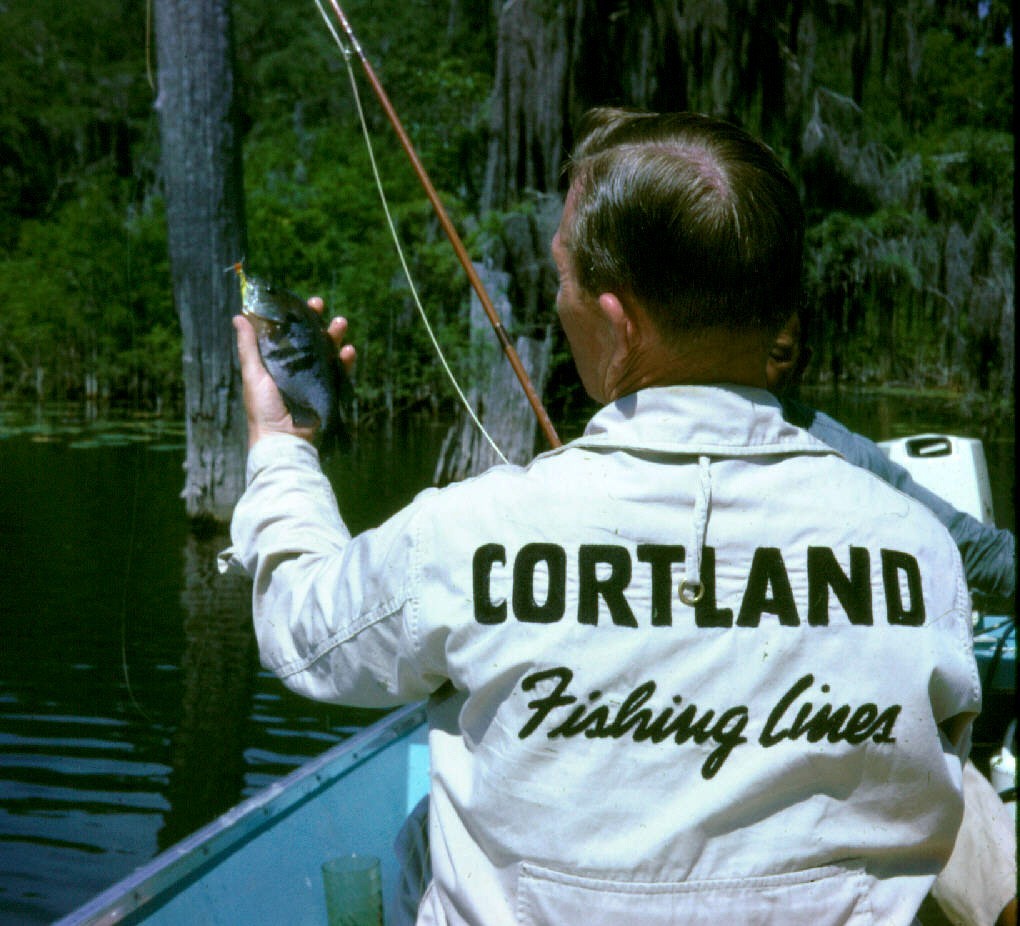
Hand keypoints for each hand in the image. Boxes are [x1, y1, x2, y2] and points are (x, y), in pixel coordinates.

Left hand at [233, 297, 356, 448]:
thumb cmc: (262, 409)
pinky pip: (339, 373)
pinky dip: (345, 361)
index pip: (285, 333)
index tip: (297, 300)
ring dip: (334, 336)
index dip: (292, 316)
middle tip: (320, 304)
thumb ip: (248, 347)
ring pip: (326, 351)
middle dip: (316, 320)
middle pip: (308, 338)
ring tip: (340, 323)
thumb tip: (239, 316)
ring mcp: (313, 379)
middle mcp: (295, 367)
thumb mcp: (253, 374)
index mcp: (275, 361)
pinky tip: (348, 351)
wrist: (283, 441)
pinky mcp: (327, 391)